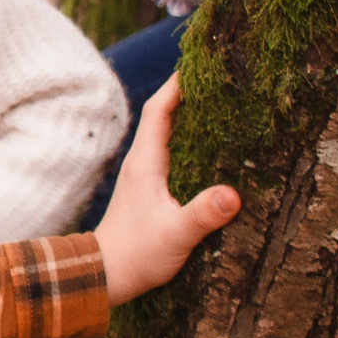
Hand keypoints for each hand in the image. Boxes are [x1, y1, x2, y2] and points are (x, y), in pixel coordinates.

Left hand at [94, 77, 238, 304]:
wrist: (105, 276)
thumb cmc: (135, 255)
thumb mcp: (175, 235)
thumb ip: (202, 215)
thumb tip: (232, 194)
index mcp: (145, 162)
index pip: (161, 110)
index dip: (179, 84)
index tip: (202, 61)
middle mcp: (143, 162)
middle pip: (166, 115)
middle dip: (190, 92)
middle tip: (221, 74)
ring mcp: (146, 175)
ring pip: (169, 134)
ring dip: (192, 116)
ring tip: (224, 100)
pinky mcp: (152, 190)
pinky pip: (174, 153)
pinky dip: (192, 141)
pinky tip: (215, 147)